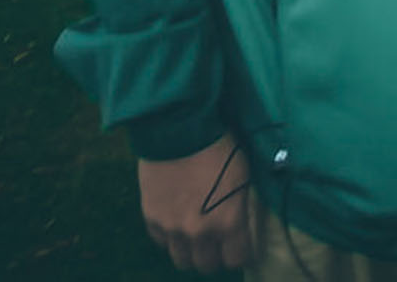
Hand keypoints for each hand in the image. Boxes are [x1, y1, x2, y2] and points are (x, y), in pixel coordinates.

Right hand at [137, 135, 252, 272]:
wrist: (180, 130)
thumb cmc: (221, 147)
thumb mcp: (244, 177)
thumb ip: (243, 209)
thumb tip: (244, 226)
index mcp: (228, 222)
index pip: (236, 259)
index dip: (242, 254)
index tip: (243, 247)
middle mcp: (199, 233)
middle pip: (206, 265)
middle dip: (216, 256)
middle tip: (220, 242)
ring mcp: (172, 228)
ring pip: (181, 260)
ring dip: (192, 251)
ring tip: (198, 236)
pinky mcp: (151, 219)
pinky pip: (162, 242)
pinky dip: (171, 237)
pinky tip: (178, 221)